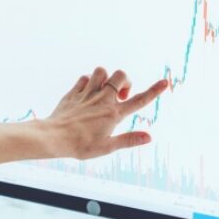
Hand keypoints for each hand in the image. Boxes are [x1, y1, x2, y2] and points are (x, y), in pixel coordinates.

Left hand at [47, 67, 167, 158]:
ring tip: (103, 91)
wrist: (54, 137)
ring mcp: (87, 94)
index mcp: (113, 114)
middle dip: (125, 80)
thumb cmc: (80, 145)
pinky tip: (87, 93)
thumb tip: (149, 137)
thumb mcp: (107, 147)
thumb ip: (128, 140)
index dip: (154, 91)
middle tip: (120, 95)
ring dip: (106, 78)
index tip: (165, 82)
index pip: (139, 100)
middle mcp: (102, 99)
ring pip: (101, 71)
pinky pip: (84, 78)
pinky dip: (88, 82)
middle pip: (121, 75)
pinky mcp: (74, 93)